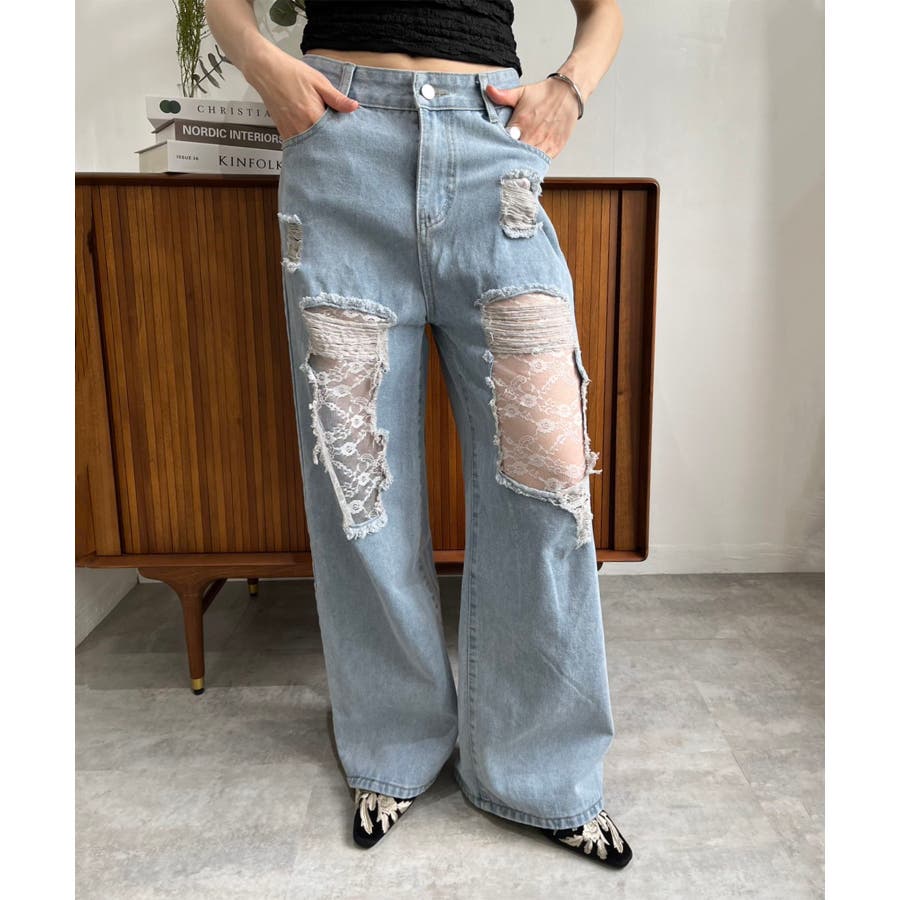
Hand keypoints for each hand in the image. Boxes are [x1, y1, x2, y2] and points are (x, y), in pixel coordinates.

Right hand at [244, 46, 359, 140]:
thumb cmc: (291, 73)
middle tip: (339, 139)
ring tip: (325, 137)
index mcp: (313, 116)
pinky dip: (307, 142)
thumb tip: (354, 107)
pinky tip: (312, 135)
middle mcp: (301, 128)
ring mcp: (291, 132)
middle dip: (331, 143)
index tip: (348, 135)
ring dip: (319, 144)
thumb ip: (337, 98)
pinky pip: (299, 144)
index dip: (342, 136)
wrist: (266, 70)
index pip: (334, 135)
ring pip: (310, 146)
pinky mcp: (284, 133)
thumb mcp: (319, 82)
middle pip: (322, 144)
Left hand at [485, 78, 579, 158]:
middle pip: (516, 155)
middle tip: (502, 163)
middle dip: (509, 159)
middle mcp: (533, 134)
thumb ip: (503, 95)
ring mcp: (545, 143)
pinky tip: (529, 164)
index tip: (493, 153)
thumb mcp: (521, 92)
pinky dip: (535, 164)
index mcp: (521, 122)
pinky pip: (543, 162)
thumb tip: (488, 89)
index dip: (498, 149)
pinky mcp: (555, 148)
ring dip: (522, 164)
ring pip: (530, 161)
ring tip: (514, 167)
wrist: (568, 93)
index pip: (504, 143)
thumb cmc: (544, 94)